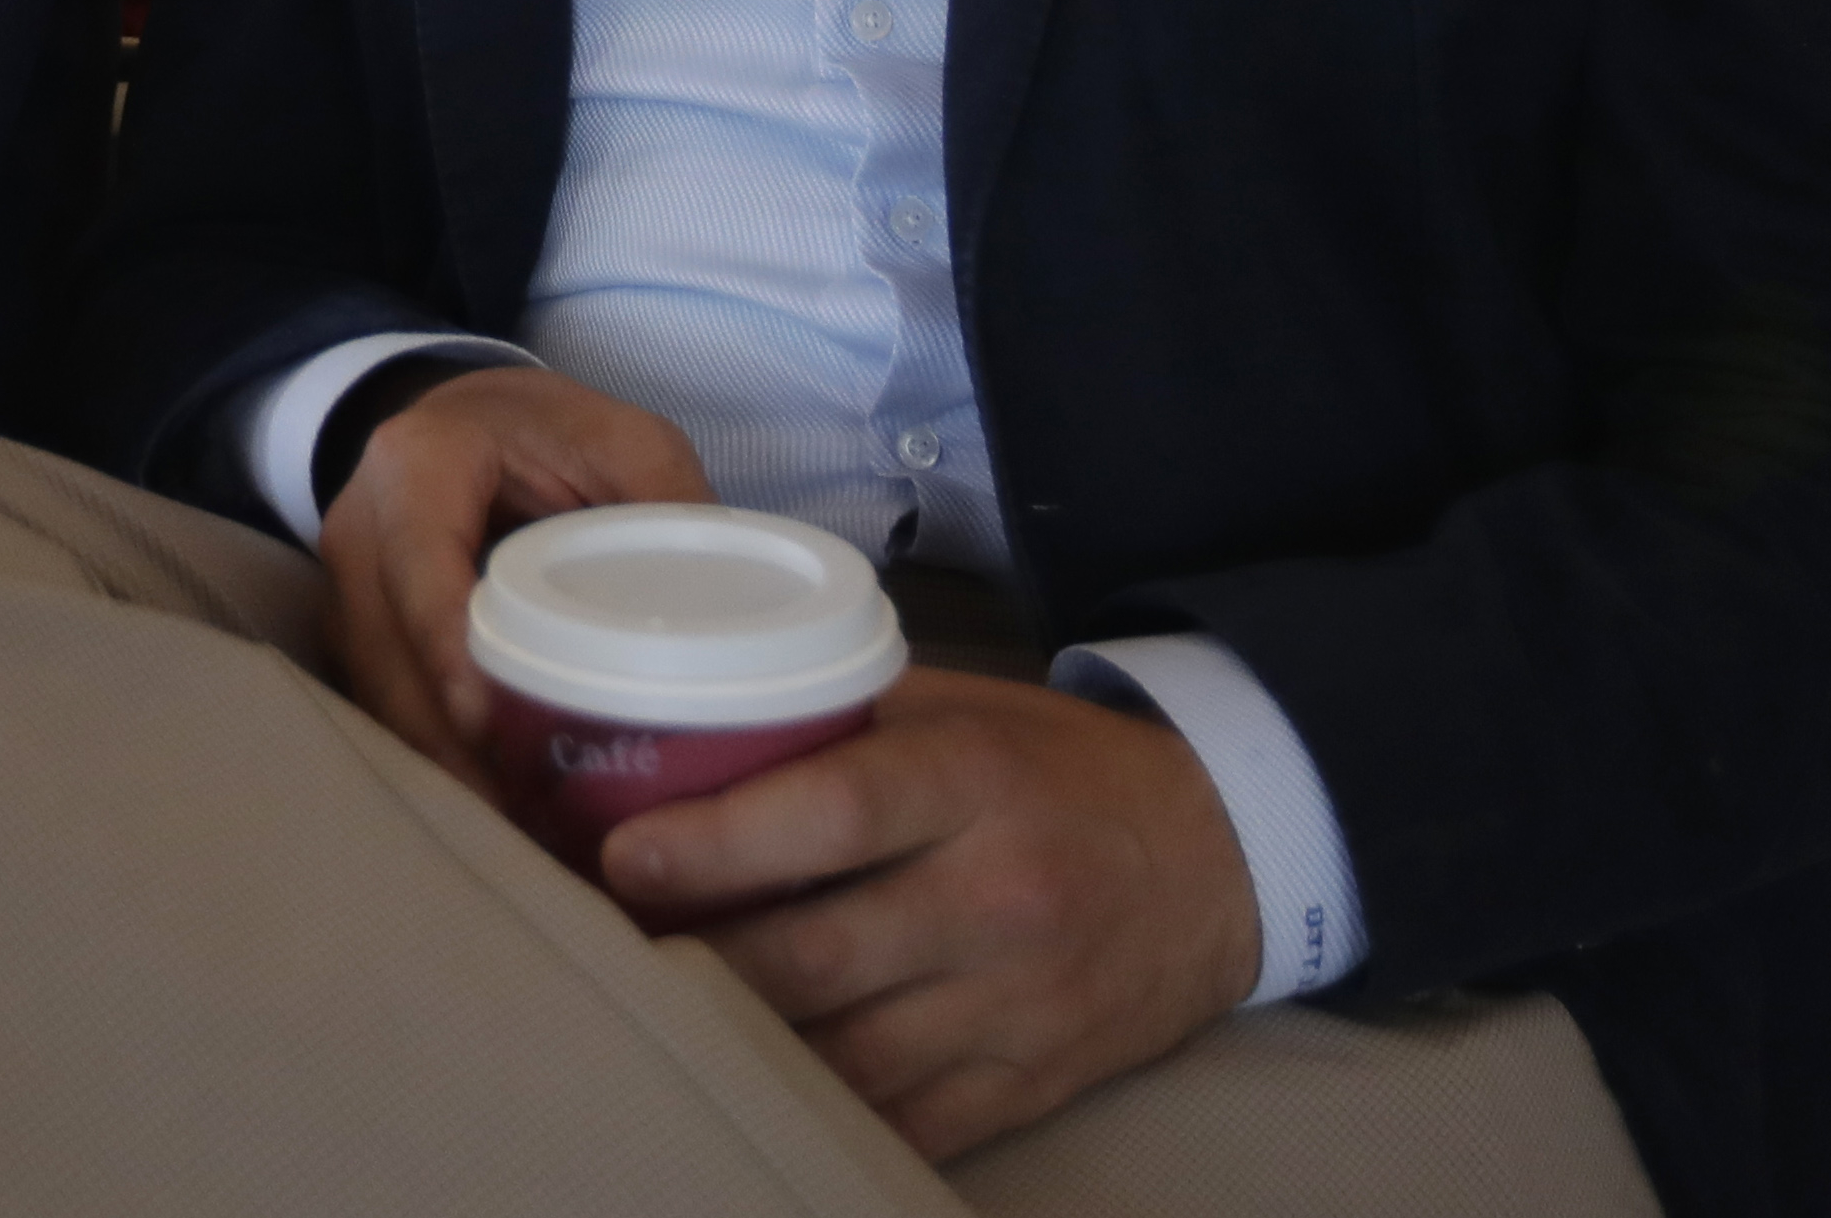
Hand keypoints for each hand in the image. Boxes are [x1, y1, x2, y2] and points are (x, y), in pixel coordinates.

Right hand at [318, 363, 711, 787]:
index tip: (490, 725)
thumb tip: (732, 615)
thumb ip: (670, 508)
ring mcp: (348, 593)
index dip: (449, 650)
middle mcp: (360, 534)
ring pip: (382, 698)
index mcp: (415, 466)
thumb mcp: (625, 439)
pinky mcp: (360, 640)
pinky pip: (390, 711)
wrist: (462, 419)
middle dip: (454, 745)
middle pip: (391, 657)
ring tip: (527, 840)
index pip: (420, 569)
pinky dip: (444, 764)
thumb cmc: (546, 429)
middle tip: (530, 822)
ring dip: (447, 771)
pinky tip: (506, 814)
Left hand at [600, 669, 1258, 1159]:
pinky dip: (813, 1108)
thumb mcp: (962, 711)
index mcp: (976, 783)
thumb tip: (682, 729)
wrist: (1227, 862)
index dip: (717, 842)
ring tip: (648, 1014)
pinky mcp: (1030, 1084)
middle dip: (693, 956)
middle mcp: (999, 900)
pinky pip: (902, 1120)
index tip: (621, 855)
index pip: (832, 815)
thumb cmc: (1059, 769)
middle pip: (817, 954)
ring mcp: (1017, 1007)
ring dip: (736, 1040)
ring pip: (845, 1054)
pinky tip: (743, 1082)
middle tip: (602, 942)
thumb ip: (839, 718)